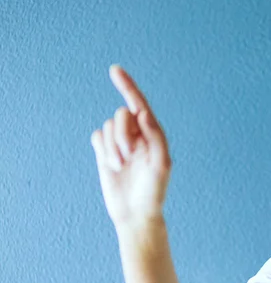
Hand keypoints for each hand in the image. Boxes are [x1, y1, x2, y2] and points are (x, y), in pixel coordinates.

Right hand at [91, 65, 171, 227]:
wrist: (135, 213)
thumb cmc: (154, 190)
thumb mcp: (161, 164)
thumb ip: (155, 136)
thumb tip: (143, 113)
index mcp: (153, 133)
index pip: (139, 104)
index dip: (127, 86)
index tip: (115, 69)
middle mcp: (136, 134)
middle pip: (121, 115)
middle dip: (122, 134)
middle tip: (129, 157)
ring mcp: (119, 142)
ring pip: (108, 126)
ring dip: (113, 147)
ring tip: (122, 166)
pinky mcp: (104, 151)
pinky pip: (96, 136)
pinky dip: (102, 149)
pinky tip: (111, 165)